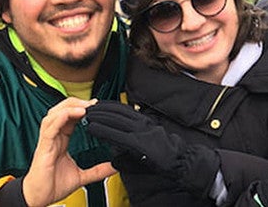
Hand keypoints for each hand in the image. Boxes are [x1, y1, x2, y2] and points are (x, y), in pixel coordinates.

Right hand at [22, 97, 116, 205]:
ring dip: (69, 107)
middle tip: (93, 103)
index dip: (82, 109)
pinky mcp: (43, 147)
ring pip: (54, 114)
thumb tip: (114, 167)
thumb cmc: (53, 186)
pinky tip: (71, 114)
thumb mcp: (81, 177)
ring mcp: (47, 140)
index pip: (70, 117)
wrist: (39, 198)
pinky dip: (60, 118)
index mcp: (60, 140)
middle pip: (61, 110)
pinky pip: (50, 128)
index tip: (96, 106)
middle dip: (76, 103)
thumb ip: (97, 170)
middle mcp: (53, 137)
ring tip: (84, 106)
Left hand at [85, 101, 218, 195]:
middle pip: (115, 111)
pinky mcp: (138, 142)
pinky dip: (102, 130)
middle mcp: (141, 123)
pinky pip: (116, 134)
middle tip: (85, 107)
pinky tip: (92, 128)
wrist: (182, 162)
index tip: (95, 105)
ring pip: (113, 119)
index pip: (122, 109)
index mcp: (144, 121)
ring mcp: (140, 131)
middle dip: (98, 109)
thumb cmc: (167, 155)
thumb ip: (133, 142)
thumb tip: (119, 150)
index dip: (107, 106)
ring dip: (97, 116)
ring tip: (85, 115)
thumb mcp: (148, 143)